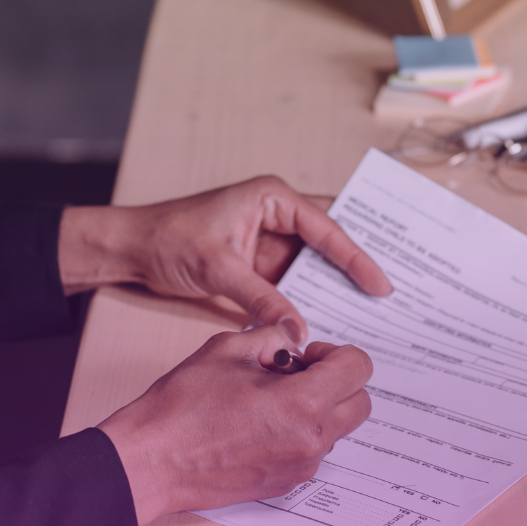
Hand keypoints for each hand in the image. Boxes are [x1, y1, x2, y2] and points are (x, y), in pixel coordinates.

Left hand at [58, 175, 392, 348]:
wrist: (132, 249)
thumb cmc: (168, 239)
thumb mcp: (217, 268)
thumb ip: (260, 298)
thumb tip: (296, 328)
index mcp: (273, 197)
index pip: (327, 227)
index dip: (357, 257)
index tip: (381, 285)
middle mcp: (278, 215)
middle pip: (331, 242)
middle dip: (359, 266)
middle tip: (394, 295)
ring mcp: (271, 243)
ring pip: (317, 266)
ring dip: (338, 288)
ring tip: (372, 314)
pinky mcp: (262, 267)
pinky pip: (296, 284)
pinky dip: (312, 301)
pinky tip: (332, 321)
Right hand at [97, 329, 373, 523]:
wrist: (151, 461)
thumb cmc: (182, 405)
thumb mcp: (228, 349)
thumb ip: (272, 337)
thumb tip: (292, 342)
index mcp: (303, 403)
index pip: (358, 368)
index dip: (333, 353)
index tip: (304, 356)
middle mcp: (311, 440)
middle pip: (360, 403)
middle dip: (336, 381)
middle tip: (295, 374)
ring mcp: (300, 467)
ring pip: (337, 429)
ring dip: (319, 408)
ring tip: (270, 400)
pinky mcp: (284, 485)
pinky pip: (313, 451)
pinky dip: (300, 432)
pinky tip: (260, 425)